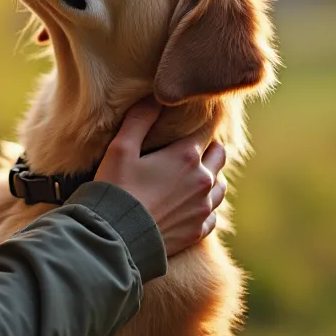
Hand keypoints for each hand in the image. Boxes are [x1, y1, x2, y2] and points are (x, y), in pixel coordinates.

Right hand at [94, 98, 226, 256]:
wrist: (116, 238)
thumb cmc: (115, 190)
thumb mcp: (120, 149)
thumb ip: (139, 119)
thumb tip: (155, 97)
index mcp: (186, 156)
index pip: (208, 129)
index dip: (205, 120)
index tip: (200, 117)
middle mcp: (202, 180)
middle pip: (220, 155)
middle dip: (210, 148)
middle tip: (194, 147)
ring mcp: (203, 208)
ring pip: (220, 186)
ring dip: (211, 177)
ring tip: (194, 177)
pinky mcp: (198, 231)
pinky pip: (213, 214)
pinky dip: (205, 206)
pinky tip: (192, 205)